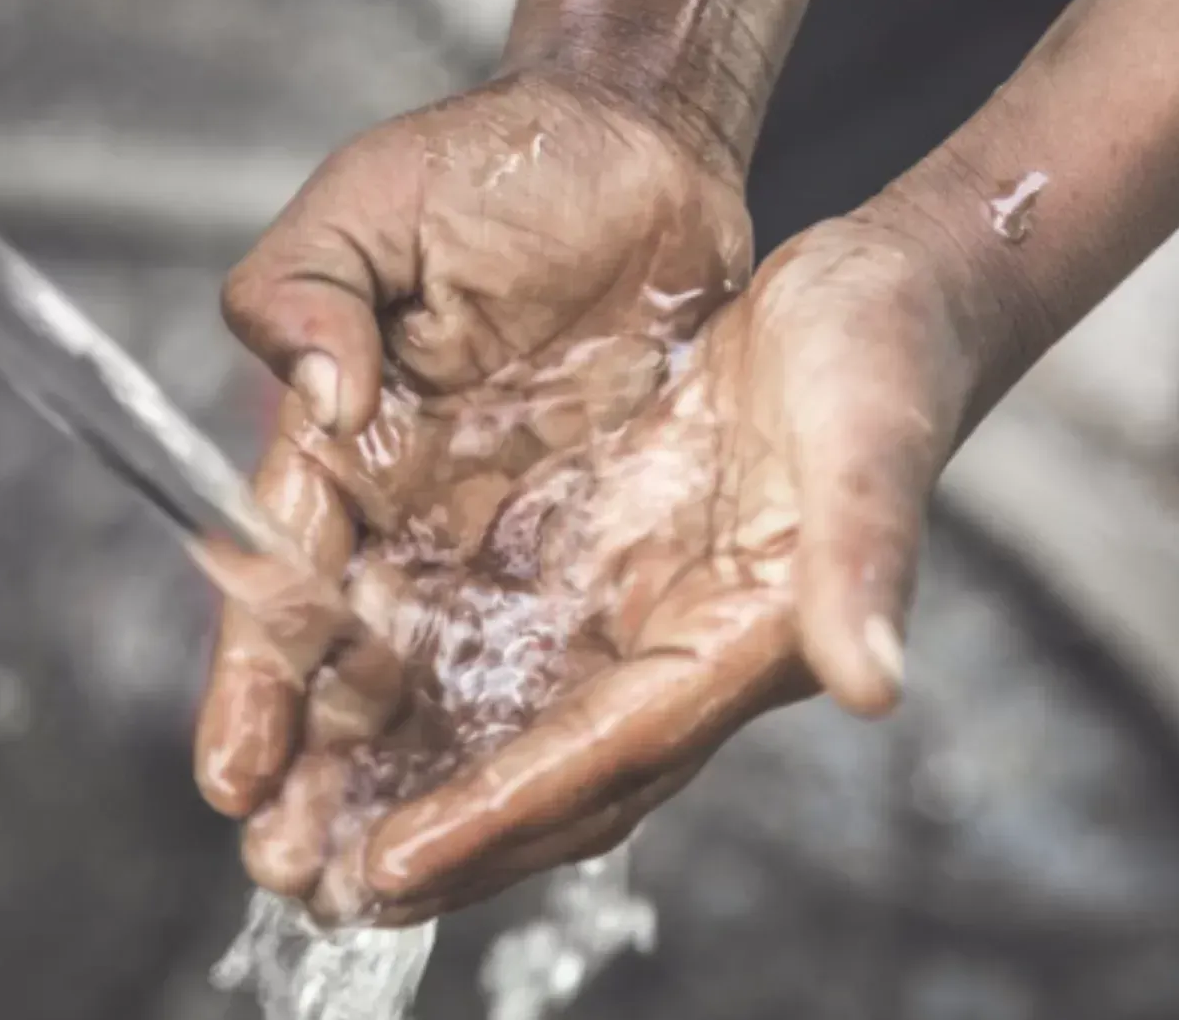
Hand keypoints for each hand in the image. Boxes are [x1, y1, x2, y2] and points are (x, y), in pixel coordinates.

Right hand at [196, 72, 751, 822]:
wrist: (637, 146)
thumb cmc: (492, 166)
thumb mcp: (368, 208)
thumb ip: (301, 294)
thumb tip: (314, 399)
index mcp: (344, 446)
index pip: (283, 583)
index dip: (256, 679)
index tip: (235, 773)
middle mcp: (415, 513)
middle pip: (355, 667)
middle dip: (321, 772)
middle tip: (297, 874)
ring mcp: (506, 537)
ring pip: (450, 685)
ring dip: (412, 782)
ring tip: (381, 883)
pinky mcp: (598, 543)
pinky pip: (558, 653)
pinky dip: (525, 730)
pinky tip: (507, 811)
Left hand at [246, 211, 987, 924]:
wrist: (875, 298)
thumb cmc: (887, 357)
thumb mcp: (869, 437)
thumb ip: (865, 558)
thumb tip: (872, 684)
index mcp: (739, 638)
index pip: (604, 755)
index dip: (497, 816)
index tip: (391, 866)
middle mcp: (673, 644)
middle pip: (539, 774)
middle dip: (428, 837)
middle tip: (302, 880)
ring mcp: (630, 606)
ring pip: (501, 720)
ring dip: (402, 773)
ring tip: (291, 819)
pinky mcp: (597, 556)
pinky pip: (494, 640)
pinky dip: (418, 679)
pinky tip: (338, 687)